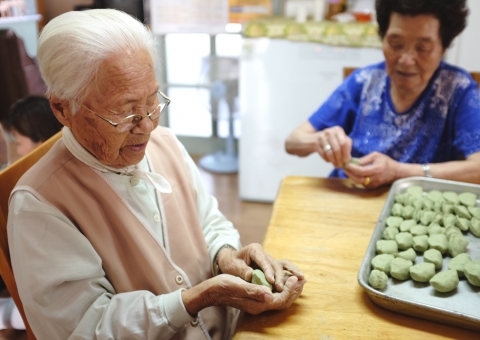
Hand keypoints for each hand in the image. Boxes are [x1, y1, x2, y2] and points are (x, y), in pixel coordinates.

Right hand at [182, 274, 305, 315]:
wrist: (212, 291)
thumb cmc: (224, 286)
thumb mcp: (239, 285)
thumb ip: (255, 291)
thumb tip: (270, 294)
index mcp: (258, 304)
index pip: (280, 300)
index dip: (290, 290)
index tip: (295, 278)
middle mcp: (260, 306)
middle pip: (283, 302)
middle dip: (294, 291)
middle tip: (303, 279)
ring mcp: (258, 303)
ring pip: (279, 299)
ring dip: (290, 290)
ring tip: (297, 279)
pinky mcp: (255, 298)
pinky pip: (274, 295)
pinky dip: (282, 288)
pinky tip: (283, 280)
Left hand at [217, 243, 304, 291]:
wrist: (231, 259)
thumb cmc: (231, 262)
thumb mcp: (232, 266)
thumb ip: (242, 270)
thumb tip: (251, 275)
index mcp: (255, 250)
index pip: (263, 261)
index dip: (268, 271)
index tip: (271, 281)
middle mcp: (264, 253)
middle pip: (275, 264)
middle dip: (279, 276)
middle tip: (281, 288)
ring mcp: (269, 259)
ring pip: (281, 266)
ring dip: (289, 274)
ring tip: (299, 280)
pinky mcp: (271, 265)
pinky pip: (283, 269)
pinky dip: (291, 273)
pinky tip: (300, 279)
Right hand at [314, 126, 351, 168]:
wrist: (308, 140)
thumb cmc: (326, 141)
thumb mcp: (336, 139)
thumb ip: (344, 146)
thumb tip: (349, 159)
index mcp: (338, 130)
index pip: (345, 143)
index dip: (347, 153)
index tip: (347, 161)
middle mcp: (330, 132)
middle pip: (338, 148)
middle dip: (340, 159)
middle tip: (341, 165)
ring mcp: (322, 137)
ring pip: (331, 152)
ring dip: (334, 161)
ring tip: (336, 165)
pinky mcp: (315, 143)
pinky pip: (324, 154)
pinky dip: (327, 160)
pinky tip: (328, 160)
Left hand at [344, 151, 400, 187]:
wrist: (396, 173)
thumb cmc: (386, 162)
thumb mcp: (376, 156)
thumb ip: (364, 159)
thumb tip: (352, 161)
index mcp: (376, 170)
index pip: (361, 171)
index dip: (352, 168)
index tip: (345, 164)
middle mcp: (374, 179)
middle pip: (358, 179)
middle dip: (349, 173)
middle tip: (344, 167)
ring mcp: (373, 185)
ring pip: (358, 181)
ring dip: (351, 176)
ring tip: (347, 169)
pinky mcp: (372, 187)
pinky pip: (361, 183)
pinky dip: (356, 178)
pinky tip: (353, 173)